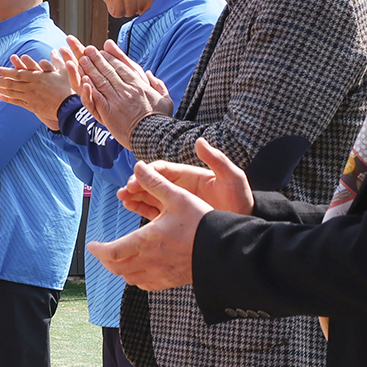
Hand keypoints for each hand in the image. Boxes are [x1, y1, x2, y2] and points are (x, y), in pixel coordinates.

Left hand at [0, 54, 73, 128]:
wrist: (70, 107)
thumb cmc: (69, 88)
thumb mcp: (65, 71)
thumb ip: (57, 61)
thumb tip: (55, 50)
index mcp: (38, 76)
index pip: (18, 73)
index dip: (6, 71)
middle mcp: (32, 86)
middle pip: (11, 82)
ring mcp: (31, 97)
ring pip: (12, 92)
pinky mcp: (32, 106)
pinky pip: (17, 102)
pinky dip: (7, 99)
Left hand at [71, 39, 172, 146]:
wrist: (154, 136)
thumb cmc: (161, 119)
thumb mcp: (165, 98)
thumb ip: (157, 84)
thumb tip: (149, 73)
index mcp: (140, 85)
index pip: (122, 67)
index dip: (111, 57)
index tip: (103, 50)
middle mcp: (127, 90)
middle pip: (109, 70)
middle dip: (98, 59)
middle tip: (88, 50)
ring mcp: (117, 100)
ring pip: (101, 81)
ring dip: (90, 69)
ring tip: (82, 59)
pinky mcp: (109, 112)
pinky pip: (97, 96)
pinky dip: (89, 87)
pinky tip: (83, 79)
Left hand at [87, 158, 211, 289]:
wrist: (226, 249)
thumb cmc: (202, 222)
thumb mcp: (177, 196)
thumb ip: (155, 183)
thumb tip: (138, 167)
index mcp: (146, 241)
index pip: (111, 252)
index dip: (98, 250)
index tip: (91, 245)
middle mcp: (150, 260)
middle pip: (117, 268)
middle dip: (106, 260)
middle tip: (102, 252)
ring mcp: (161, 273)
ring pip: (130, 278)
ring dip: (120, 270)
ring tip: (118, 260)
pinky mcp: (172, 280)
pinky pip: (147, 285)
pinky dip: (137, 279)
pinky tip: (139, 271)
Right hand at [116, 139, 252, 221]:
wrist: (243, 225)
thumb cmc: (241, 200)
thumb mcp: (233, 177)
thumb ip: (217, 159)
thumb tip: (199, 141)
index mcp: (189, 175)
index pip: (162, 169)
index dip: (146, 173)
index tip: (136, 180)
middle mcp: (180, 187)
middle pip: (151, 182)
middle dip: (135, 184)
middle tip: (124, 192)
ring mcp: (176, 203)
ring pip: (149, 196)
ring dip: (134, 195)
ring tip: (123, 199)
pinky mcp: (175, 218)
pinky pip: (154, 211)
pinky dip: (141, 208)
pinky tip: (130, 207)